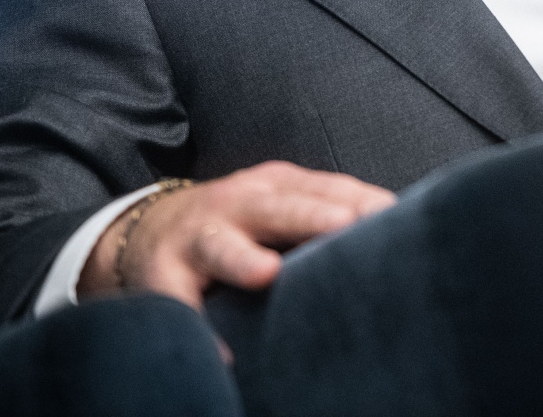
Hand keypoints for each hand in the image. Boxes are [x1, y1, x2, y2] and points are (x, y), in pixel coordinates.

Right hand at [79, 161, 395, 307]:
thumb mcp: (277, 205)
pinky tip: (225, 355)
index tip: (394, 215)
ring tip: (267, 274)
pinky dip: (199, 329)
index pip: (324, 189)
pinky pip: (180, 306)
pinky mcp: (161, 279)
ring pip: (220, 246)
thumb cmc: (235, 224)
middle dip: (311, 215)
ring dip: (243, 258)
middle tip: (348, 225)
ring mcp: (195, 240)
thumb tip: (399, 231)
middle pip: (277, 207)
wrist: (143, 232)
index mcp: (273, 187)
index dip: (358, 200)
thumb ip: (326, 213)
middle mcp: (235, 205)